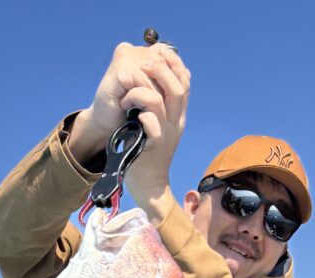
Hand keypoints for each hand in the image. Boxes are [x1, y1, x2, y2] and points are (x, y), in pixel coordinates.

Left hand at [68, 42, 189, 214]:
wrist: (149, 185)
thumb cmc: (147, 154)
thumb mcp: (157, 125)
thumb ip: (157, 105)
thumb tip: (150, 80)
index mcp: (178, 115)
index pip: (185, 80)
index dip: (173, 63)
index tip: (157, 54)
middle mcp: (176, 123)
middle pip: (179, 86)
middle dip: (161, 69)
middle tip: (143, 65)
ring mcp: (167, 134)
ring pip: (163, 101)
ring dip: (143, 91)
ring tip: (129, 95)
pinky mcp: (154, 146)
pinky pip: (152, 124)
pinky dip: (141, 114)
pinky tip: (130, 114)